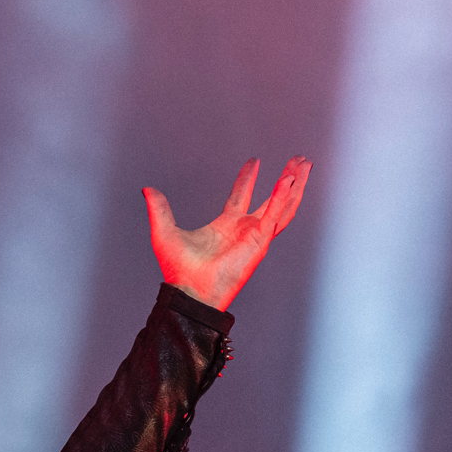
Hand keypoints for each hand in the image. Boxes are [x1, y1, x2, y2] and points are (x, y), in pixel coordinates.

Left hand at [143, 156, 310, 311]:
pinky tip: (288, 179)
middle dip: (287, 179)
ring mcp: (255, 236)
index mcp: (226, 227)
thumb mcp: (164, 231)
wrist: (189, 291)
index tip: (254, 161)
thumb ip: (159, 209)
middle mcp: (244, 230)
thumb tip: (146, 189)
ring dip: (294, 185)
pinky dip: (283, 197)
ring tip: (304, 164)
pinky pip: (275, 215)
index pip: (241, 197)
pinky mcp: (259, 241)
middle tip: (298, 160)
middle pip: (272, 200)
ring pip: (283, 206)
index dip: (248, 178)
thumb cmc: (179, 271)